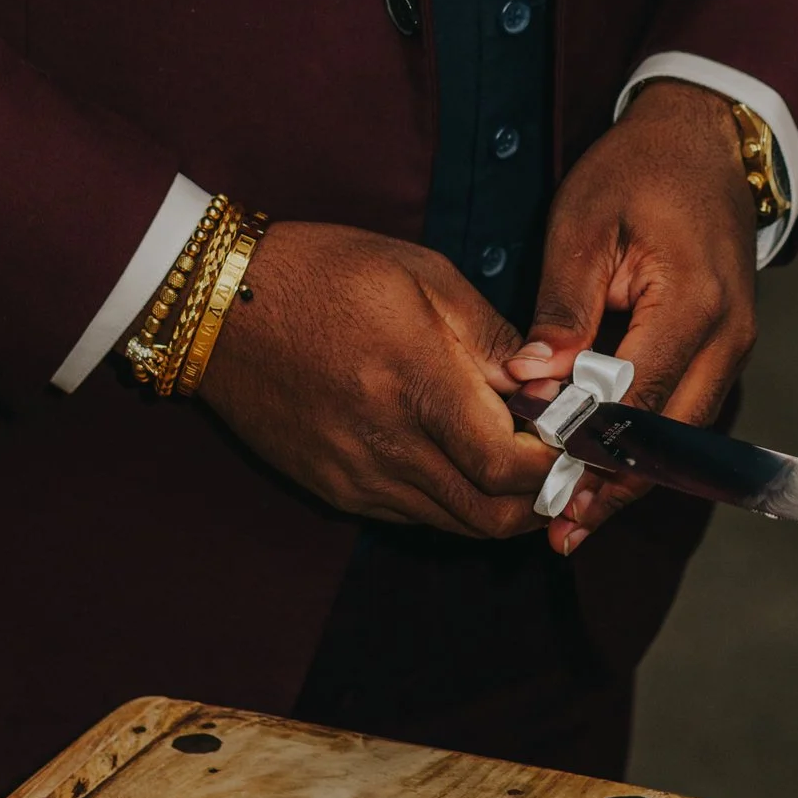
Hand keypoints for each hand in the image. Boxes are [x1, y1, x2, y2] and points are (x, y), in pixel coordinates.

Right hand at [195, 219, 555, 538]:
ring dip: (497, 504)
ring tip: (518, 462)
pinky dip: (449, 500)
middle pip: (490, 516)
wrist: (219, 305)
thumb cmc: (325, 273)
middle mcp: (385, 444)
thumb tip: (550, 384)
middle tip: (562, 466)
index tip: (578, 441)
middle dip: (541, 500)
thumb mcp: (423, 275)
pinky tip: (458, 459)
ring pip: (453, 524)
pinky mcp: (332, 489)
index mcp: (415, 383)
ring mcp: (355, 475)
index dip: (557, 466)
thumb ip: (492, 339)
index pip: (509, 466)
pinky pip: (410, 515)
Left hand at [505, 81, 761, 555]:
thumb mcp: (583, 224)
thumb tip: (534, 381)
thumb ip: (562, 306)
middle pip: (671, 435)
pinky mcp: (724, 348)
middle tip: (557, 525)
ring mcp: (734, 345)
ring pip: (683, 434)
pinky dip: (646, 447)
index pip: (638, 396)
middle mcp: (728, 335)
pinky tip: (604, 471)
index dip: (590, 444)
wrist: (704, 140)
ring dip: (631, 477)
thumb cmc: (638, 171)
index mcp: (692, 302)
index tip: (544, 479)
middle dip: (614, 484)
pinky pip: (686, 411)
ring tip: (574, 518)